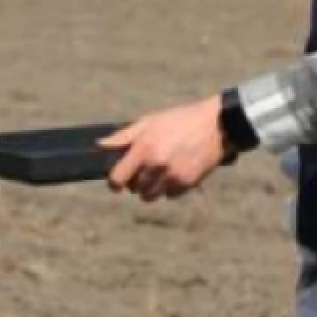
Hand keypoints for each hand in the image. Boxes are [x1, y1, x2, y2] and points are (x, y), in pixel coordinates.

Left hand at [100, 96, 229, 201]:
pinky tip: (175, 172)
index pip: (118, 178)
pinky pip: (169, 195)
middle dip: (135, 181)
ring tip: (159, 172)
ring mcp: (172, 176)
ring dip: (150, 188)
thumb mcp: (149, 122)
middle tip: (144, 169)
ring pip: (150, 196)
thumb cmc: (179, 120)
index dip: (114, 182)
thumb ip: (123, 136)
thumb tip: (100, 145)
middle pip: (134, 189)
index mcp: (144, 148)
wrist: (217, 125)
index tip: (116, 183)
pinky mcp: (187, 184)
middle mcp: (156, 165)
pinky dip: (169, 188)